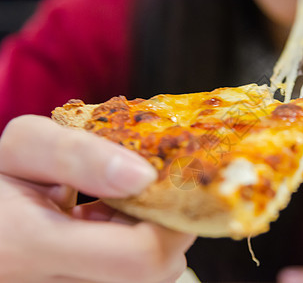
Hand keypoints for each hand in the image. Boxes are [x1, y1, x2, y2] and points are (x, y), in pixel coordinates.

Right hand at [0, 115, 195, 282]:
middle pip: (157, 269)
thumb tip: (144, 176)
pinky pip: (133, 275)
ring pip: (152, 275)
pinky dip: (136, 246)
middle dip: (164, 223)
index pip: (142, 254)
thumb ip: (79, 155)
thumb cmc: (0, 183)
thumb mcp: (25, 149)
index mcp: (30, 248)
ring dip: (149, 235)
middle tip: (142, 189)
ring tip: (115, 206)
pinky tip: (107, 225)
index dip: (169, 215)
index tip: (163, 180)